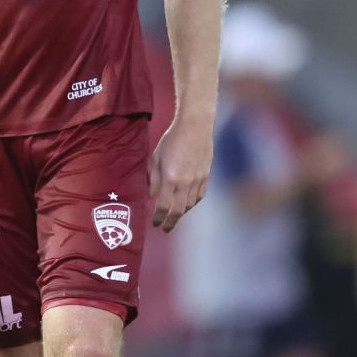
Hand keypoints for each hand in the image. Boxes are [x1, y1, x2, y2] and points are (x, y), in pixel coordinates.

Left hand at [150, 117, 213, 231]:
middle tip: (165, 228)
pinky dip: (192, 203)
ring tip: (174, 216)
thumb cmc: (171, 140)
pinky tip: (187, 204)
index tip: (155, 224)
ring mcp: (198, 180)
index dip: (158, 218)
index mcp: (170, 179)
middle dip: (171, 222)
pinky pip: (200, 196)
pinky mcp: (206, 176)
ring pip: (190, 205)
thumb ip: (153, 179)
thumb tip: (150, 196)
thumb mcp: (156, 158)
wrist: (195, 127)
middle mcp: (185, 183)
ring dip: (181, 213)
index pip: (163, 206)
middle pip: (178, 210)